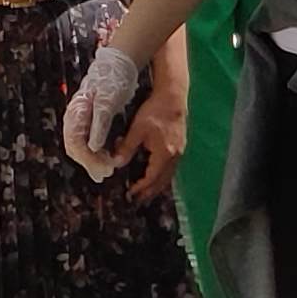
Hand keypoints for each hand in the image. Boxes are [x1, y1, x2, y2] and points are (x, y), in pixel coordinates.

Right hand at [60, 40, 144, 176]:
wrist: (118, 63)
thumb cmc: (112, 79)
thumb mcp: (107, 102)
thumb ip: (99, 124)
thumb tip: (92, 147)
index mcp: (76, 113)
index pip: (75, 144)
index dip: (88, 160)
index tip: (103, 170)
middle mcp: (75, 117)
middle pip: (76, 148)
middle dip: (90, 163)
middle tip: (106, 174)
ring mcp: (81, 118)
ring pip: (81, 146)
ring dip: (93, 159)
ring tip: (108, 169)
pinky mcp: (90, 119)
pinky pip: (87, 141)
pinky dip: (96, 151)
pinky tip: (108, 156)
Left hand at [117, 71, 187, 200]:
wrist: (173, 97)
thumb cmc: (154, 111)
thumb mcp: (137, 129)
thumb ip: (127, 147)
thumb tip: (116, 163)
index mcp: (164, 154)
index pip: (152, 178)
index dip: (141, 188)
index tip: (130, 193)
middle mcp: (175, 156)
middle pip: (162, 181)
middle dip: (150, 192)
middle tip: (138, 200)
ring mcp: (179, 152)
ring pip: (168, 176)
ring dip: (156, 185)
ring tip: (145, 192)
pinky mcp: (180, 146)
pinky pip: (171, 168)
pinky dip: (162, 176)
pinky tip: (155, 175)